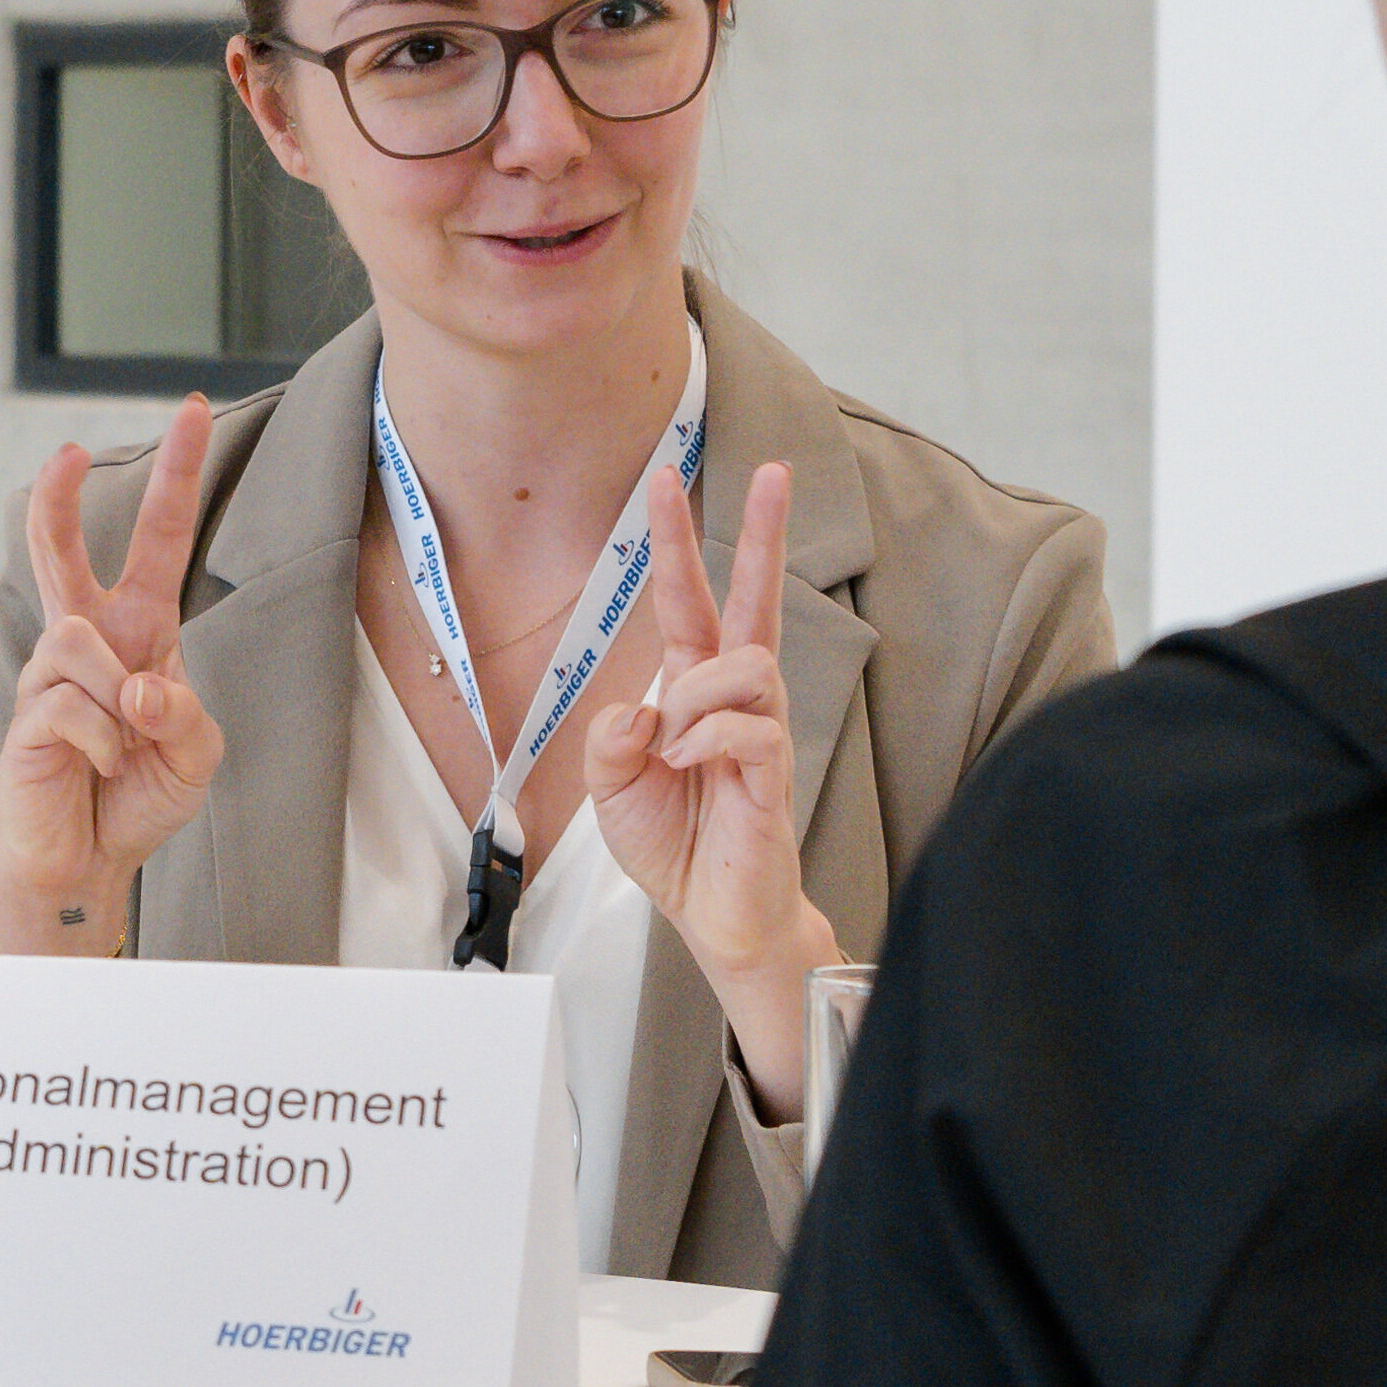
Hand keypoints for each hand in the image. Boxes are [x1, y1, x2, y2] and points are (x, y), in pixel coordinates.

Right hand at [0, 398, 229, 947]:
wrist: (87, 860)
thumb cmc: (138, 796)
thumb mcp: (195, 752)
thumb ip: (183, 711)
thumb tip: (133, 684)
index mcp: (140, 631)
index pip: (159, 540)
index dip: (177, 476)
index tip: (195, 411)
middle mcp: (89, 640)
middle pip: (62, 549)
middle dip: (57, 497)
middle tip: (65, 450)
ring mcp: (50, 674)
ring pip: (81, 642)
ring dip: (119, 701)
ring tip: (122, 750)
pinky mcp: (27, 714)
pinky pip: (72, 706)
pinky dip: (103, 745)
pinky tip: (97, 769)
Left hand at [578, 455, 845, 1082]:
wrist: (713, 916)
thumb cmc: (674, 845)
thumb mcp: (612, 788)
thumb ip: (610, 740)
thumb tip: (639, 708)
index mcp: (693, 689)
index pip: (691, 600)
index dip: (678, 541)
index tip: (665, 479)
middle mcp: (735, 699)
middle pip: (756, 598)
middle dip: (762, 532)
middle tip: (773, 470)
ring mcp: (762, 733)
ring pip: (746, 665)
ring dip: (697, 696)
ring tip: (675, 749)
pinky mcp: (775, 777)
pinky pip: (750, 729)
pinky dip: (708, 741)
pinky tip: (689, 769)